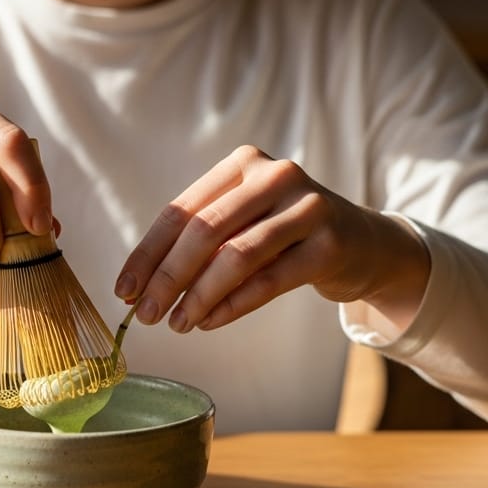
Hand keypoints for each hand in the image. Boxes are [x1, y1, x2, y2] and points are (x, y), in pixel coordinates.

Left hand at [114, 145, 430, 332]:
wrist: (363, 243)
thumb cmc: (285, 234)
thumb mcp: (243, 222)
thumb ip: (200, 241)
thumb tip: (140, 286)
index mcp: (242, 163)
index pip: (181, 210)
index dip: (147, 253)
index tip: (124, 290)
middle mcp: (275, 175)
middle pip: (205, 230)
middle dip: (168, 277)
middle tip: (146, 315)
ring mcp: (307, 207)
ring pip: (237, 256)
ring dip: (200, 296)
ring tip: (178, 324)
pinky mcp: (329, 244)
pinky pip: (270, 280)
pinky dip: (234, 305)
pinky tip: (210, 322)